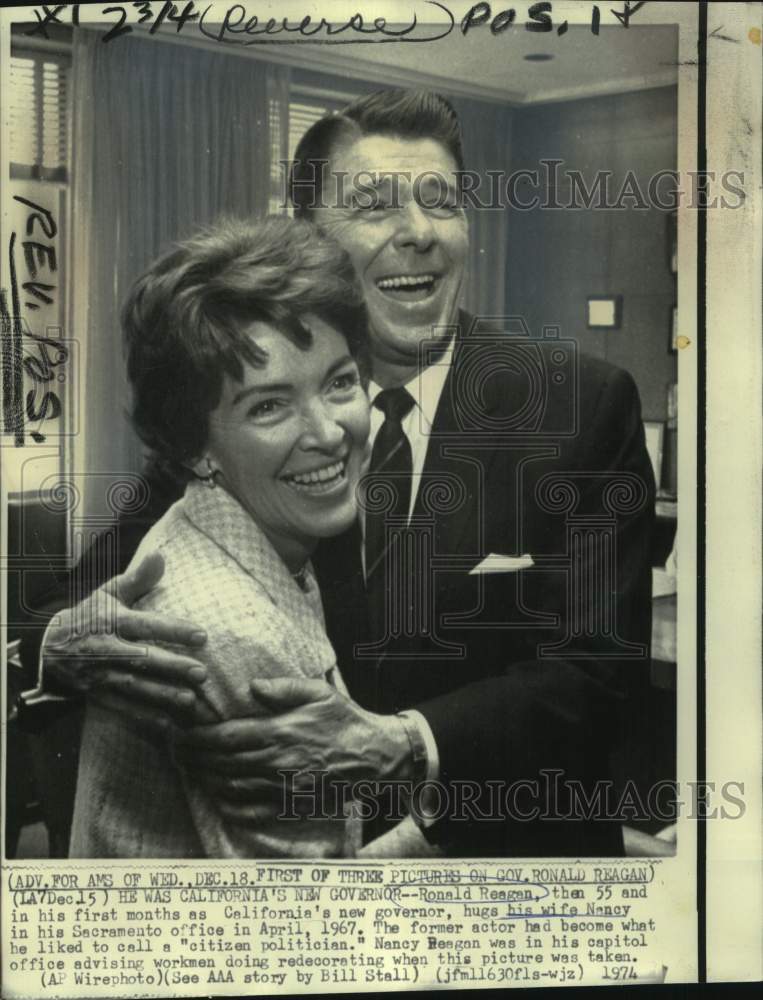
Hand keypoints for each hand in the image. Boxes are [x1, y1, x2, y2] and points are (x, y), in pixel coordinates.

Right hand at [43, 552, 212, 725]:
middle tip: (202, 673)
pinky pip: (121, 708)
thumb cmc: (90, 616)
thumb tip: (161, 555)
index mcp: (112, 621)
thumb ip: (138, 578)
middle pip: (142, 659)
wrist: (48, 647)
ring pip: (134, 687)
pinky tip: (167, 724)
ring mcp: (100, 675)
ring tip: (191, 701)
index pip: (146, 624)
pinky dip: (143, 717)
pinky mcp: (97, 695)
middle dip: (171, 667)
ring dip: (162, 695)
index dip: (173, 629)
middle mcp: (106, 649)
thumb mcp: (109, 593)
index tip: (202, 635)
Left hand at [172, 677, 413, 813]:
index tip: (179, 734)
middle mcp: (276, 762)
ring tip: (191, 770)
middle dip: (193, 758)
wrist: (375, 757)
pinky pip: (252, 811)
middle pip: (221, 763)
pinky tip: (220, 797)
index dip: (197, 738)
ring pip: (231, 787)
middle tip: (176, 751)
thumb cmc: (345, 720)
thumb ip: (284, 688)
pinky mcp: (290, 805)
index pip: (226, 738)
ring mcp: (282, 787)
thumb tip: (253, 686)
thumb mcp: (319, 693)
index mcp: (280, 732)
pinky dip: (230, 806)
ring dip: (206, 780)